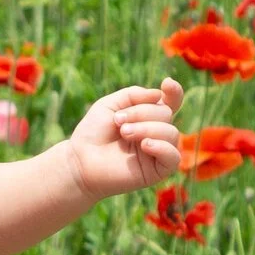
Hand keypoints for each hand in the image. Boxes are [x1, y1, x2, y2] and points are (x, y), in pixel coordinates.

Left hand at [62, 80, 182, 200]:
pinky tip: (145, 145)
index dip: (174, 92)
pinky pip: (174, 157)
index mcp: (148, 116)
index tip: (167, 83)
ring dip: (146, 129)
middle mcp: (156, 132)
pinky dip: (162, 147)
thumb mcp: (109, 105)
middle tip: (118, 122)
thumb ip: (133, 95)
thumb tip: (159, 95)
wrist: (80, 161)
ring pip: (171, 133)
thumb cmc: (93, 133)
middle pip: (166, 114)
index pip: (170, 102)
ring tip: (124, 133)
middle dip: (141, 113)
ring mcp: (158, 151)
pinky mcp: (157, 170)